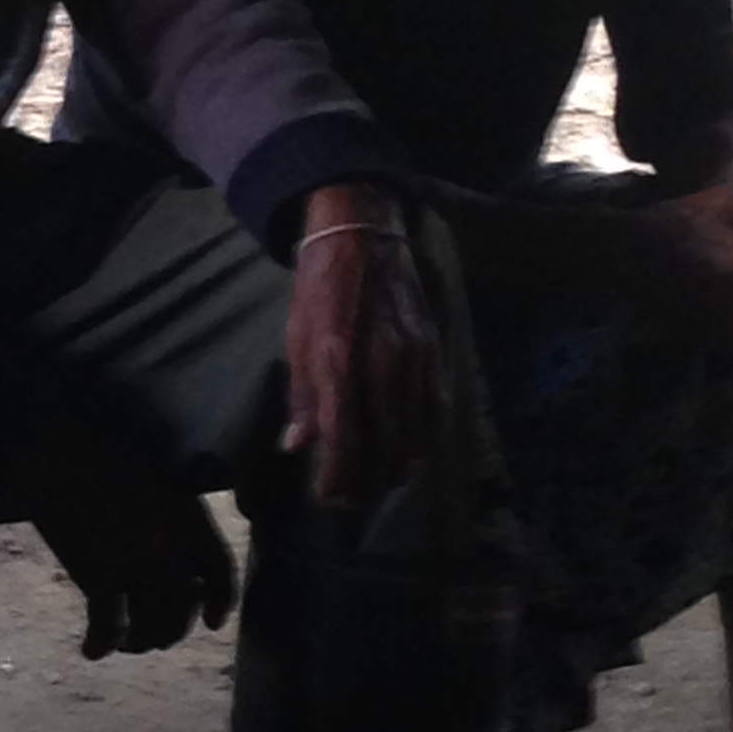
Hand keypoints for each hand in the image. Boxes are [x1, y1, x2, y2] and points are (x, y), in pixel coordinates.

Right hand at [7, 411, 237, 660]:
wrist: (60, 457)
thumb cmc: (106, 462)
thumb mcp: (162, 484)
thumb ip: (180, 522)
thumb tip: (184, 562)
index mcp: (193, 522)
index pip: (221, 575)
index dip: (220, 604)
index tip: (210, 623)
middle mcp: (174, 549)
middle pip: (183, 611)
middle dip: (171, 631)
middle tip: (155, 637)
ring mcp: (138, 567)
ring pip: (150, 628)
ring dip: (139, 643)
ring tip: (126, 642)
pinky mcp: (101, 579)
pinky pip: (108, 627)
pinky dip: (101, 644)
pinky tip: (92, 650)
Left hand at [282, 196, 445, 506]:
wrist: (362, 232)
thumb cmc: (320, 286)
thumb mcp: (296, 336)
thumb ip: (302, 395)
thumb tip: (299, 446)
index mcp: (340, 361)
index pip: (345, 440)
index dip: (338, 478)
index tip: (329, 497)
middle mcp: (383, 365)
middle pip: (384, 448)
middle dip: (367, 482)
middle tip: (351, 499)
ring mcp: (415, 360)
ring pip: (415, 436)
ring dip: (396, 468)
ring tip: (377, 483)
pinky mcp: (435, 352)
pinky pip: (435, 411)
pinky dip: (423, 440)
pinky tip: (410, 453)